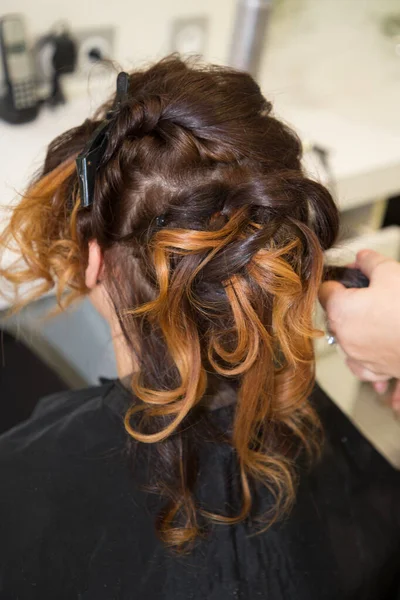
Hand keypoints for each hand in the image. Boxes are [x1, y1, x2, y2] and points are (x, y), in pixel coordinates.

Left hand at [319, 250, 399, 407]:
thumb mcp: (390, 272)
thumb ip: (369, 262)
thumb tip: (361, 258)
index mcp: (340, 310)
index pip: (324, 290)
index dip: (339, 280)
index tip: (352, 277)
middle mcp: (343, 336)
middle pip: (335, 314)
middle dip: (349, 302)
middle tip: (372, 293)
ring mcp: (357, 356)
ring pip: (346, 338)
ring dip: (356, 326)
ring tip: (380, 315)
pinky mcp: (374, 370)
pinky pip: (359, 362)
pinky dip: (364, 352)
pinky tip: (373, 344)